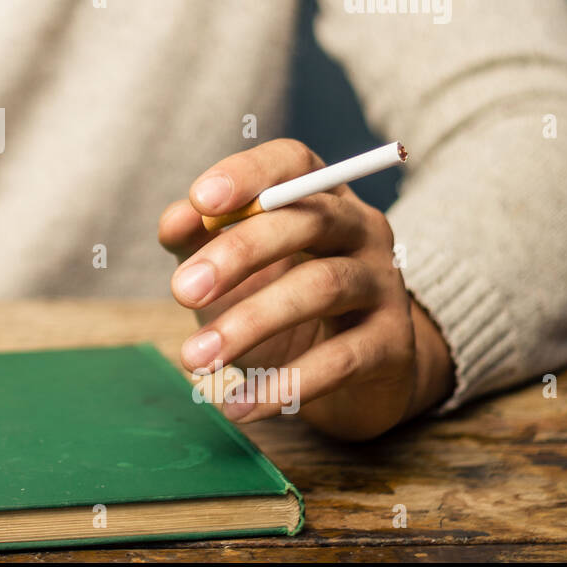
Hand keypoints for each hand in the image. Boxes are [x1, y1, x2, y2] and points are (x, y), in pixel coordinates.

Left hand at [158, 139, 453, 439]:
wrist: (356, 372)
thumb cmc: (277, 298)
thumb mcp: (232, 266)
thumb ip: (199, 236)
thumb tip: (174, 221)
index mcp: (319, 195)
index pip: (292, 163)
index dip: (248, 175)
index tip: (201, 201)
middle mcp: (361, 228)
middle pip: (306, 220)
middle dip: (238, 253)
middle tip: (181, 291)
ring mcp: (383, 284)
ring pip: (323, 287)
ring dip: (251, 322)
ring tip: (195, 358)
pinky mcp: (393, 344)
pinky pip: (340, 360)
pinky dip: (284, 384)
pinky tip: (237, 404)